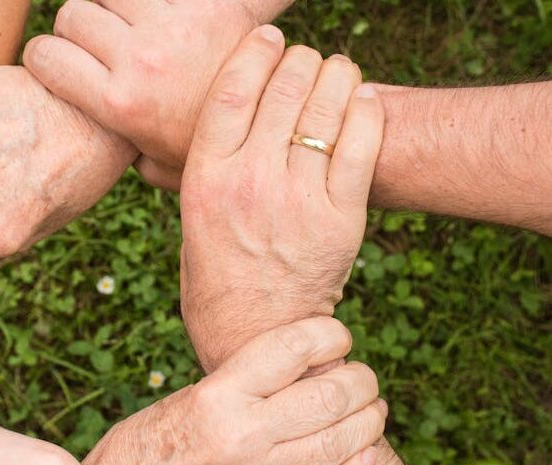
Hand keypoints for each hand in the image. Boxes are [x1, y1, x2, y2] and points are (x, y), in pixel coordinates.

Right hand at [23, 0, 294, 188]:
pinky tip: (156, 15)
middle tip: (98, 46)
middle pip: (73, 15)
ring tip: (126, 26)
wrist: (274, 126)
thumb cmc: (208, 151)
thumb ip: (122, 152)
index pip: (44, 56)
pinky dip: (143, 2)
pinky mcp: (202, 4)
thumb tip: (102, 151)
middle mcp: (138, 60)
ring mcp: (169, 27)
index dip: (44, 56)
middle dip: (77, 29)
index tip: (56, 63)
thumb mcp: (159, 163)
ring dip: (111, 6)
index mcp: (118, 103)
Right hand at [83, 317, 385, 464]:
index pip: (293, 348)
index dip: (330, 334)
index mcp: (217, 395)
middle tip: (362, 376)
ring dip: (369, 421)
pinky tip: (364, 456)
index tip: (337, 335)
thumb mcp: (189, 396)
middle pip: (329, 396)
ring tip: (371, 409)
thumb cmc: (147, 442)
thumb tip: (300, 363)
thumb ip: (242, 382)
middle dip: (361, 380)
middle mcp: (241, 433)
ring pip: (339, 443)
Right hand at [179, 28, 384, 370]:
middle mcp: (250, 183)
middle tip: (305, 59)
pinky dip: (366, 110)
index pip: (232, 90)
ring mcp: (298, 201)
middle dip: (300, 60)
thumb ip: (193, 171)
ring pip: (326, 108)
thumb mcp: (189, 220)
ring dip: (336, 75)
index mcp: (205, 180)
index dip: (255, 51)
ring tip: (337, 71)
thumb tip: (196, 123)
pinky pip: (362, 144)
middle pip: (284, 88)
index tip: (268, 37)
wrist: (255, 336)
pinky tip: (362, 99)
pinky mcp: (340, 220)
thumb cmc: (215, 277)